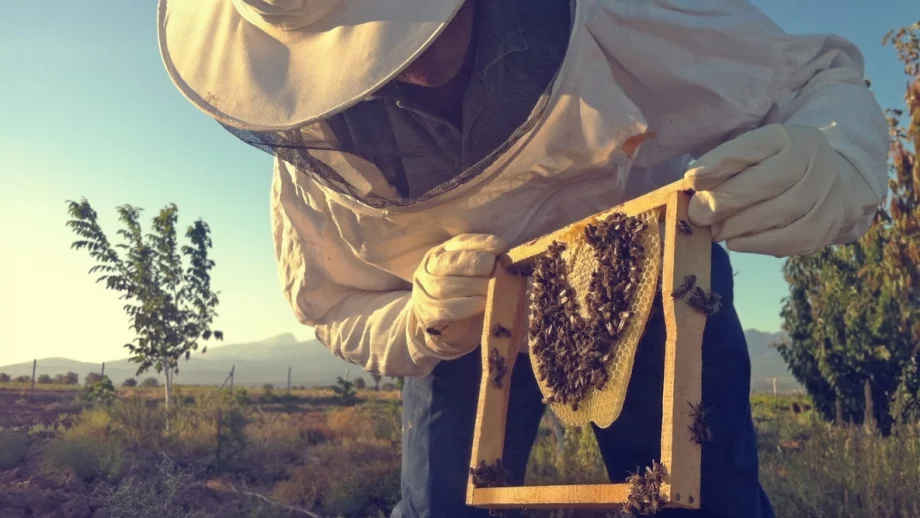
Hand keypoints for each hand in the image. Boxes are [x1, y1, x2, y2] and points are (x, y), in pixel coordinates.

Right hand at [410, 233, 508, 359]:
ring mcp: (425, 291)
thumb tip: (505, 261)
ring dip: (475, 287)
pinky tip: (483, 304)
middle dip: (478, 265)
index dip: (483, 243)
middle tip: (497, 273)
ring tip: (493, 290)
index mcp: (442, 252)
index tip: (502, 246)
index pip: (461, 242)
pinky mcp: (427, 314)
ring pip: (447, 286)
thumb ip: (488, 265)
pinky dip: (468, 305)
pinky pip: (447, 309)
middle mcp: (429, 268)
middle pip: (452, 262)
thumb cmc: (465, 295)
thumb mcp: (475, 275)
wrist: (444, 326)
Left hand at [684, 123, 847, 256]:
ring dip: (736, 226)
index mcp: (786, 138)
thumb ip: (723, 165)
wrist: (828, 186)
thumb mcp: (750, 155)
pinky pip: (785, 240)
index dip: (719, 163)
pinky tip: (736, 240)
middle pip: (767, 182)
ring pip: (776, 214)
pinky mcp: (824, 227)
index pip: (752, 146)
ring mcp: (824, 194)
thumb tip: (693, 185)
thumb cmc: (772, 169)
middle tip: (698, 214)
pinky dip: (754, 243)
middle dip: (725, 201)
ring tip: (715, 230)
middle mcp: (812, 160)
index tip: (692, 180)